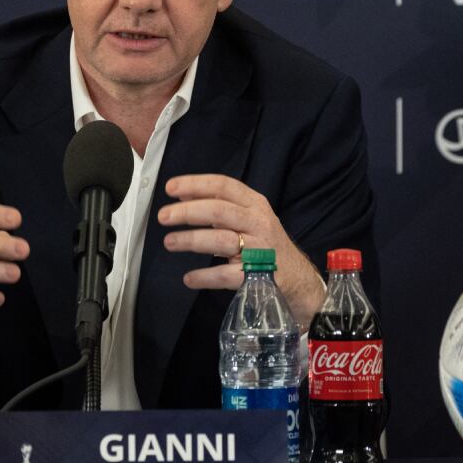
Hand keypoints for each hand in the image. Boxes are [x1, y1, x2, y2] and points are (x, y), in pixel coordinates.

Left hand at [157, 174, 323, 327]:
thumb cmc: (265, 243)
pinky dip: (204, 277)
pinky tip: (189, 278)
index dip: (196, 184)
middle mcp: (259, 222)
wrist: (298, 278)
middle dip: (188, 212)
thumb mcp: (247, 218)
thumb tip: (182, 194)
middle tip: (164, 216)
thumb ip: (218, 205)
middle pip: (219, 211)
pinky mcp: (258, 276)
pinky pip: (226, 275)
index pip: (224, 186)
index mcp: (255, 204)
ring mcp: (260, 249)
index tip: (170, 188)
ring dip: (191, 240)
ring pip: (221, 240)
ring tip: (169, 242)